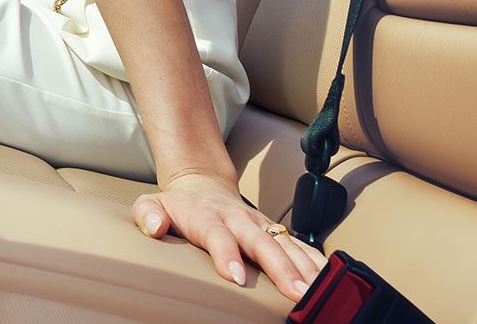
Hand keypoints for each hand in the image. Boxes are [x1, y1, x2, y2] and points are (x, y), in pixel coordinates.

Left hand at [131, 172, 328, 303]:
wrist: (202, 184)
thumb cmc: (179, 206)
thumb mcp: (153, 203)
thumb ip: (147, 213)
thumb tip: (154, 225)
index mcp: (208, 216)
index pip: (217, 234)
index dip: (226, 253)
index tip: (235, 276)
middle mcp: (239, 219)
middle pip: (261, 242)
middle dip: (279, 267)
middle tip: (295, 292)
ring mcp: (260, 224)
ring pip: (285, 244)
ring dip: (303, 268)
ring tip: (317, 292)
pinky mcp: (275, 231)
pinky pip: (300, 245)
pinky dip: (316, 261)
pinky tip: (328, 279)